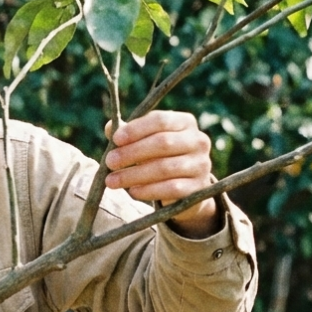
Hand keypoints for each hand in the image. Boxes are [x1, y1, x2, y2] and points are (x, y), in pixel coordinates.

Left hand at [104, 110, 219, 238]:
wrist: (185, 187)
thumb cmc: (158, 156)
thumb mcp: (144, 141)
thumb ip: (128, 134)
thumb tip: (110, 127)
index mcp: (185, 122)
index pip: (160, 120)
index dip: (136, 129)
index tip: (115, 139)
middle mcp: (198, 141)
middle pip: (163, 143)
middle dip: (132, 153)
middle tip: (109, 162)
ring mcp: (202, 165)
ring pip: (165, 168)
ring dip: (134, 174)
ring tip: (112, 181)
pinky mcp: (200, 188)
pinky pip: (172, 189)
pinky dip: (149, 190)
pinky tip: (132, 191)